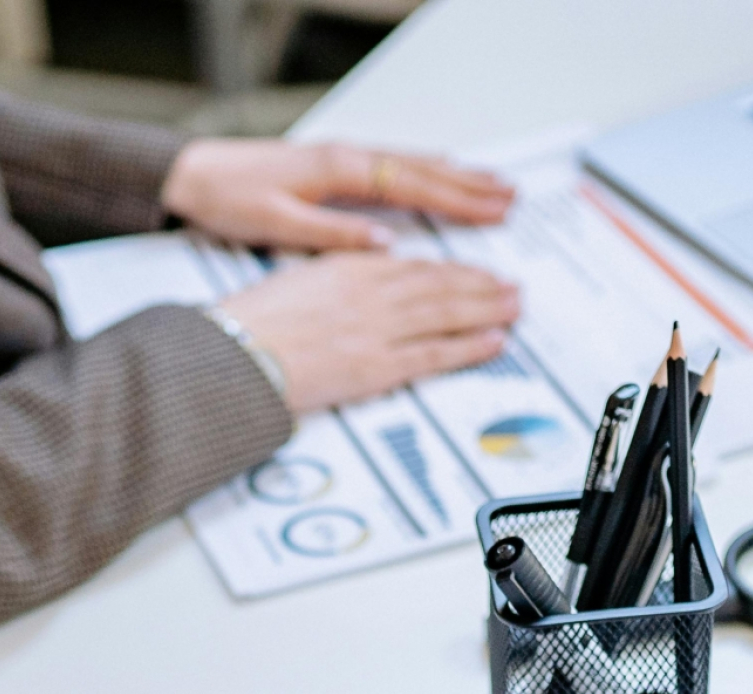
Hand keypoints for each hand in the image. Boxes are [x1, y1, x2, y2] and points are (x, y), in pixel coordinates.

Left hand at [161, 139, 514, 250]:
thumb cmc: (231, 199)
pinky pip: (394, 168)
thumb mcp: (278, 224)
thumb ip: (333, 235)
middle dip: (470, 185)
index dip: (457, 200)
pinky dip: (426, 173)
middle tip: (511, 199)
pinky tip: (441, 178)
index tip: (493, 212)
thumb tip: (383, 245)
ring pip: (413, 165)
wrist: (196, 175)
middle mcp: (348, 158)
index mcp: (340, 171)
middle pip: (423, 169)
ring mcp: (344, 159)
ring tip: (494, 187)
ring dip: (455, 176)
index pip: (413, 185)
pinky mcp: (335, 167)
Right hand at [224, 255, 518, 413]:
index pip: (414, 267)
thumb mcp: (297, 283)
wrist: (237, 353)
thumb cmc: (253, 324)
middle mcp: (372, 292)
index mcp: (350, 267)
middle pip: (440, 285)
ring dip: (487, 309)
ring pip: (446, 312)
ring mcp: (378, 329)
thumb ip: (335, 278)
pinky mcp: (377, 366)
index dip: (451, 270)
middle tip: (511, 287)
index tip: (474, 272)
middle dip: (481, 285)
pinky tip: (493, 341)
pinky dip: (468, 346)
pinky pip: (434, 353)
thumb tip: (358, 281)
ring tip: (515, 307)